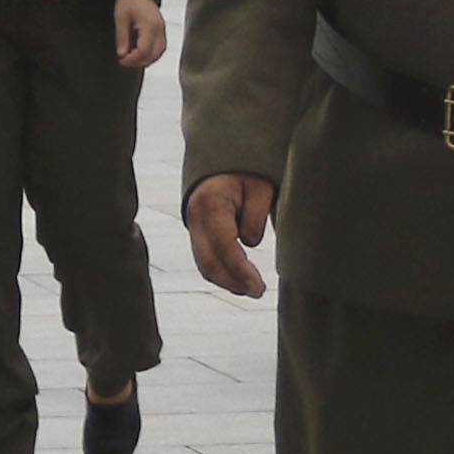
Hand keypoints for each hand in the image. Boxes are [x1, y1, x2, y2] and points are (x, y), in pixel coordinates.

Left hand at [110, 0, 168, 68]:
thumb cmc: (130, 0)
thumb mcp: (121, 17)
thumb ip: (122, 37)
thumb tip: (122, 54)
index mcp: (150, 26)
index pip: (144, 50)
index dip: (132, 59)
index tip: (121, 59)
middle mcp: (159, 29)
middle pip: (153, 55)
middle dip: (138, 62)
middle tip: (125, 61)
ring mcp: (162, 30)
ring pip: (159, 53)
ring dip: (146, 59)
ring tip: (132, 59)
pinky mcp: (162, 30)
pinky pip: (161, 48)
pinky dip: (151, 54)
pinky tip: (141, 54)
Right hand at [185, 173, 273, 297]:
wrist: (222, 161)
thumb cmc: (246, 173)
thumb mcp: (261, 188)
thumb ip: (256, 217)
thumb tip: (249, 245)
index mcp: (211, 204)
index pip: (224, 246)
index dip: (241, 272)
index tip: (258, 287)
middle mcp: (196, 218)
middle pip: (209, 261)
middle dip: (232, 282)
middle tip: (258, 292)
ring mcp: (193, 226)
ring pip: (204, 264)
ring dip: (226, 281)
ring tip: (251, 290)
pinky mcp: (197, 233)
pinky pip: (205, 259)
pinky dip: (220, 273)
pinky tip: (239, 281)